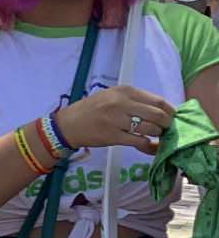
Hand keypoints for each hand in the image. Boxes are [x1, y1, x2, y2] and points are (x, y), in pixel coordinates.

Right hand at [53, 84, 175, 151]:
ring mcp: (117, 120)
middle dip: (167, 124)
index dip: (170, 111)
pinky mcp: (113, 136)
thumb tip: (161, 110)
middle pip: (157, 114)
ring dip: (157, 135)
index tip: (172, 117)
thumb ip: (134, 100)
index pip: (158, 100)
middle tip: (166, 129)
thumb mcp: (111, 96)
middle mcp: (121, 103)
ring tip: (155, 137)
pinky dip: (147, 145)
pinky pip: (139, 141)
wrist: (66, 125)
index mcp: (124, 91)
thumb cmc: (90, 110)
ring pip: (150, 128)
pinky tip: (147, 146)